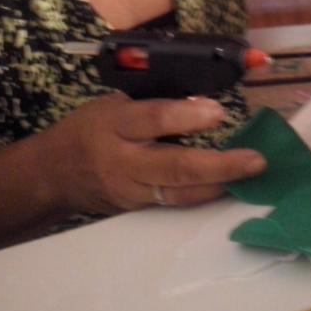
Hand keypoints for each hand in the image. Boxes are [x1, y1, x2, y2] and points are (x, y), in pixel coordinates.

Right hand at [40, 93, 265, 214]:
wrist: (55, 173)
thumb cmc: (91, 127)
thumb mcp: (114, 102)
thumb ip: (154, 102)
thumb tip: (202, 102)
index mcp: (116, 124)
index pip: (153, 120)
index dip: (187, 117)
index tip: (219, 111)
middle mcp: (125, 161)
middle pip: (175, 166)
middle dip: (219, 165)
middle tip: (255, 160)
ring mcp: (132, 190)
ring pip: (180, 193)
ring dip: (219, 184)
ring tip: (251, 174)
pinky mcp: (139, 208)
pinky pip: (176, 202)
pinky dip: (205, 194)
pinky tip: (230, 185)